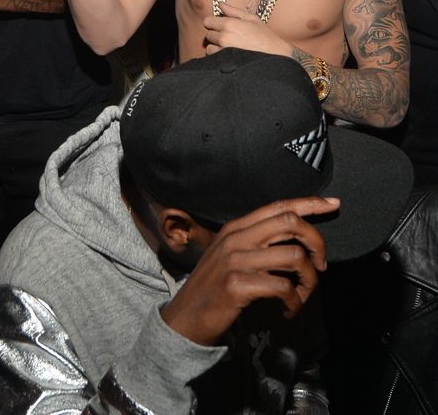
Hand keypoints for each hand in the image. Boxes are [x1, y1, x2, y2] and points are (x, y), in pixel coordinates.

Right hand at [162, 196, 339, 345]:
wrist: (186, 316)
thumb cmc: (214, 286)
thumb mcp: (230, 254)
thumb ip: (256, 241)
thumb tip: (295, 239)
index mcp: (236, 227)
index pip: (278, 206)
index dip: (309, 203)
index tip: (334, 204)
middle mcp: (236, 237)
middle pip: (290, 223)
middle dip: (317, 242)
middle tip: (321, 265)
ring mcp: (235, 260)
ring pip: (294, 256)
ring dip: (309, 280)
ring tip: (303, 295)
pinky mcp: (237, 285)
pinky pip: (283, 287)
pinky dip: (294, 301)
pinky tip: (288, 309)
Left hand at [203, 3, 293, 56]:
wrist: (275, 57)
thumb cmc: (265, 37)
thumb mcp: (252, 19)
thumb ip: (233, 11)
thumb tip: (220, 4)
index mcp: (230, 24)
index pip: (207, 21)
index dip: (213, 23)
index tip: (220, 25)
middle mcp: (224, 37)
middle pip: (208, 34)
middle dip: (216, 34)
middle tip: (230, 37)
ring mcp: (223, 51)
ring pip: (210, 48)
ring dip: (216, 47)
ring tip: (230, 47)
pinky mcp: (224, 63)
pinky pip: (214, 58)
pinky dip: (219, 57)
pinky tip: (231, 55)